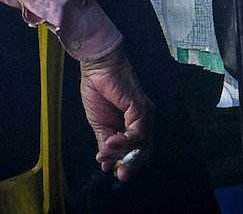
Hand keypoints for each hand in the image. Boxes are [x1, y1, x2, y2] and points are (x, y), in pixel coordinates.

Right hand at [78, 45, 154, 180]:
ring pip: (141, 144)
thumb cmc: (98, 88)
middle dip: (131, 164)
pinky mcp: (140, 108)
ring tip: (104, 155)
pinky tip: (109, 143)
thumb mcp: (99, 123)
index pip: (138, 148)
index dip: (127, 162)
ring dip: (121, 153)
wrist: (96, 67)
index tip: (112, 172)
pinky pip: (137, 133)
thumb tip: (105, 162)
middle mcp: (144, 118)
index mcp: (134, 121)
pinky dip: (123, 142)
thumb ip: (105, 142)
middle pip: (145, 149)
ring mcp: (144, 113)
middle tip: (118, 174)